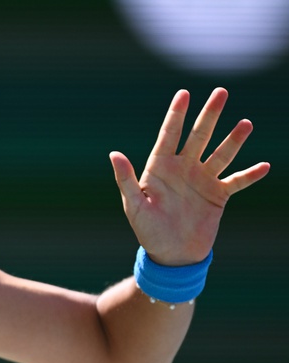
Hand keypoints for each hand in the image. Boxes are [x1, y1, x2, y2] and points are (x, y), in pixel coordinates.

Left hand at [109, 87, 269, 265]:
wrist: (171, 255)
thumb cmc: (147, 230)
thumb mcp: (134, 206)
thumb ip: (126, 180)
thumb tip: (114, 154)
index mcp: (160, 168)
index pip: (169, 136)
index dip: (176, 115)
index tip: (184, 93)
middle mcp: (184, 168)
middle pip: (199, 136)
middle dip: (209, 115)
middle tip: (221, 92)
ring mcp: (203, 180)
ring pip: (221, 154)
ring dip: (233, 140)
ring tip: (245, 124)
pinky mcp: (218, 195)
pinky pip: (236, 181)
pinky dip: (249, 175)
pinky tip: (263, 166)